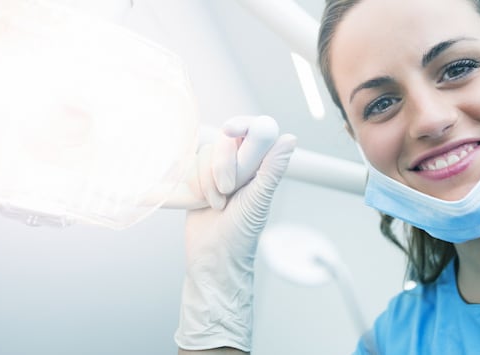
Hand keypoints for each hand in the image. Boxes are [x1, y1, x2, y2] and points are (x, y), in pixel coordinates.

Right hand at [174, 116, 295, 351]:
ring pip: (206, 152)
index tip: (229, 129)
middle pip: (226, 140)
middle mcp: (242, 166)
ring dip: (207, 180)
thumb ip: (272, 170)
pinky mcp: (197, 181)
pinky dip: (193, 184)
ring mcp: (218, 172)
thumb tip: (289, 138)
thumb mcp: (258, 201)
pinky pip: (190, 166)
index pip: (256, 129)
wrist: (210, 260)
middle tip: (228, 191)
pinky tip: (200, 203)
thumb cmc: (240, 236)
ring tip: (216, 204)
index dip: (243, 124)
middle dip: (222, 165)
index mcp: (262, 167)